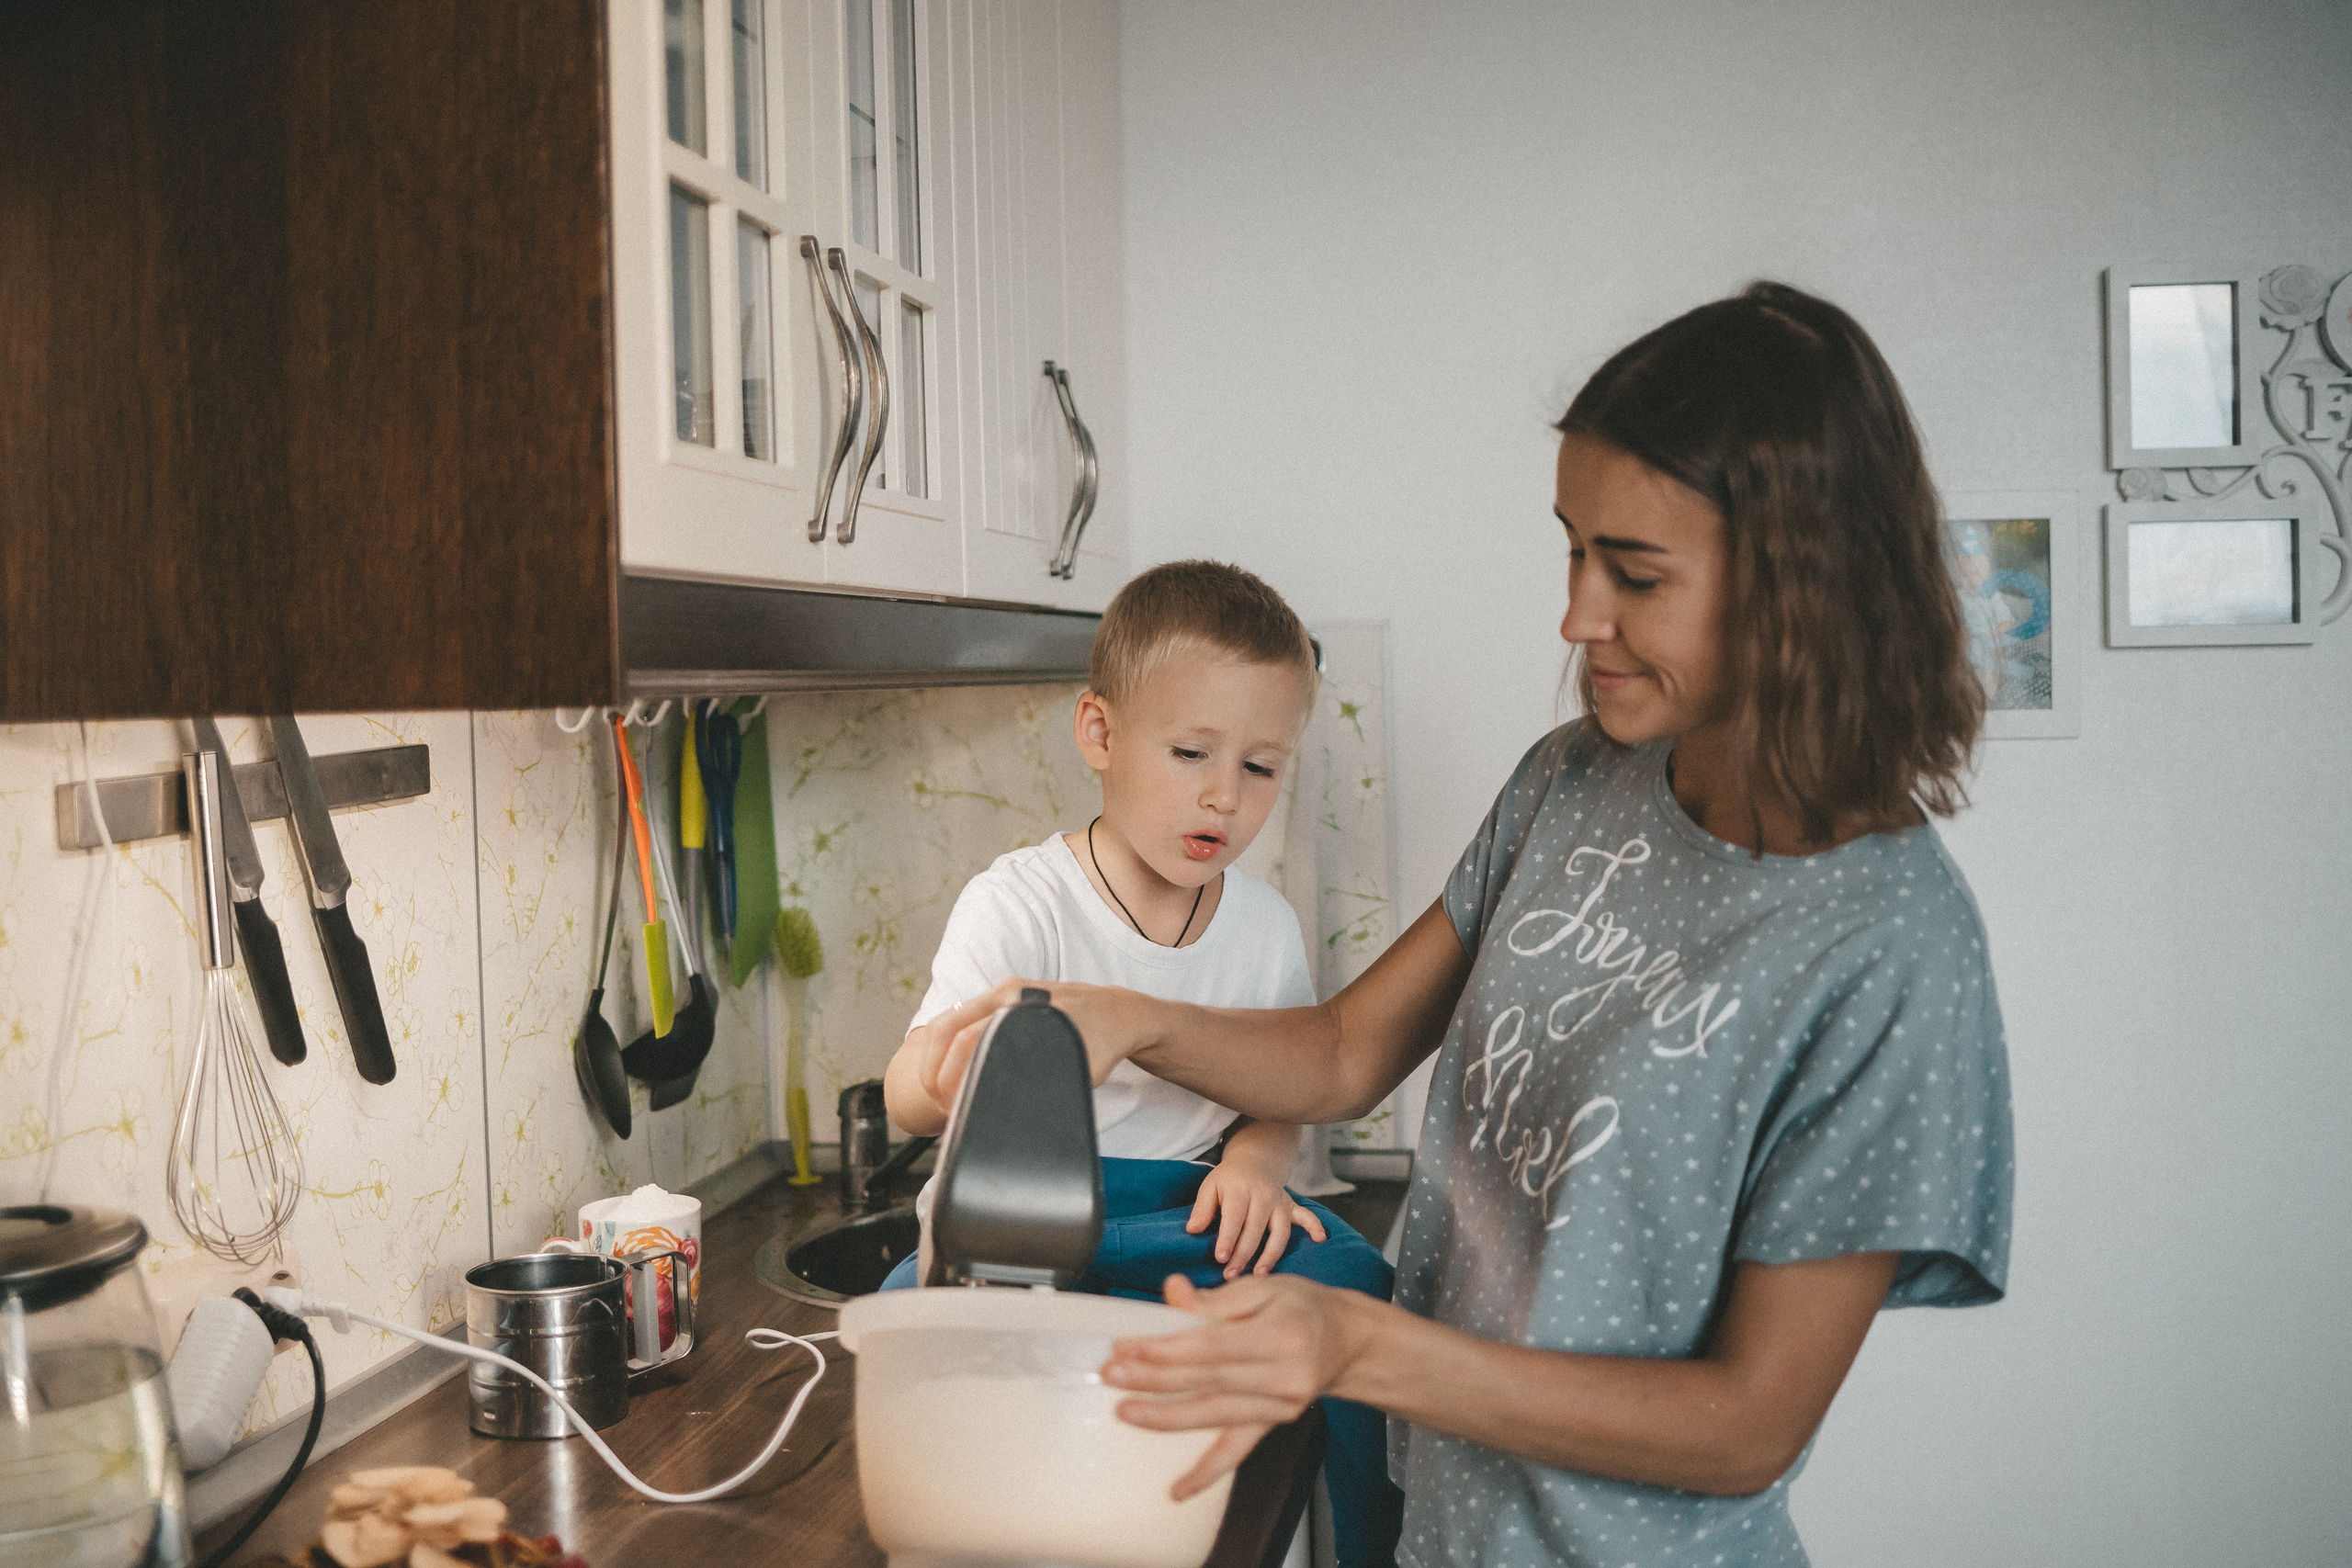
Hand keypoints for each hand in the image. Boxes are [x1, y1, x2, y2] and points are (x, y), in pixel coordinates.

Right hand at [915, 978, 1136, 1108]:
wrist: (1119, 1012)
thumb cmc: (1102, 1042)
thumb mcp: (1076, 1069)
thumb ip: (1043, 1082)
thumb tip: (1007, 1108)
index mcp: (1023, 1007)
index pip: (968, 1038)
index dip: (951, 1076)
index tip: (951, 1105)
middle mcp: (1008, 993)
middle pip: (947, 1026)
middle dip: (933, 1069)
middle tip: (941, 1105)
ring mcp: (1004, 992)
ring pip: (949, 1020)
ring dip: (935, 1056)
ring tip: (941, 1093)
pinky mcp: (1004, 998)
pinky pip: (962, 1018)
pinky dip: (947, 1045)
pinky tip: (950, 1072)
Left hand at [1102, 1273, 1368, 1500]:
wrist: (1348, 1341)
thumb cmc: (1305, 1307)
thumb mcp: (1265, 1288)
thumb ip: (1216, 1298)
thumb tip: (1172, 1293)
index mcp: (1282, 1335)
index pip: (1213, 1345)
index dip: (1167, 1349)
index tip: (1128, 1347)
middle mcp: (1284, 1377)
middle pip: (1209, 1381)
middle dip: (1155, 1379)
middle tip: (1113, 1374)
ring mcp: (1280, 1408)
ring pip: (1215, 1416)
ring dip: (1167, 1418)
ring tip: (1126, 1413)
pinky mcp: (1274, 1425)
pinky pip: (1237, 1452)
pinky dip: (1207, 1473)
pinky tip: (1178, 1490)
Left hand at [1187, 1156, 1325, 1279]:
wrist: (1255, 1161)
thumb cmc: (1229, 1180)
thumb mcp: (1210, 1187)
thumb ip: (1202, 1208)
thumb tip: (1192, 1229)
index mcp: (1240, 1190)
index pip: (1234, 1217)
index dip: (1228, 1239)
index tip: (1221, 1258)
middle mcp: (1263, 1196)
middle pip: (1255, 1229)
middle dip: (1244, 1254)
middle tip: (1231, 1276)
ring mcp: (1280, 1202)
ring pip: (1280, 1230)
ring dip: (1271, 1254)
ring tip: (1261, 1274)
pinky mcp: (1292, 1206)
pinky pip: (1307, 1216)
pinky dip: (1314, 1226)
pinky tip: (1320, 1240)